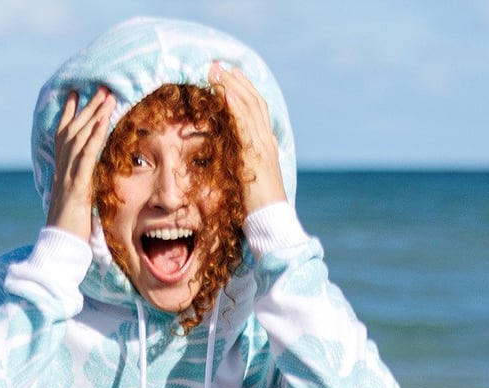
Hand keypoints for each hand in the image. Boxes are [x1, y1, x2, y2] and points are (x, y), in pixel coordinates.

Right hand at [48, 87, 115, 241]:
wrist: (59, 247)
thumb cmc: (70, 229)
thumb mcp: (78, 203)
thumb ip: (83, 187)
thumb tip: (91, 179)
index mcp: (62, 172)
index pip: (63, 137)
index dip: (68, 114)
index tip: (74, 94)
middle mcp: (62, 170)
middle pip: (73, 131)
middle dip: (87, 107)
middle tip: (100, 87)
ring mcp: (68, 177)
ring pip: (79, 138)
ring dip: (93, 115)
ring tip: (107, 97)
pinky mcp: (77, 187)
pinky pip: (86, 157)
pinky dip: (94, 137)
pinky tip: (103, 122)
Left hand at [212, 63, 286, 212]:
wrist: (271, 220)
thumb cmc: (256, 206)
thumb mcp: (247, 178)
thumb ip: (241, 163)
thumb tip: (228, 156)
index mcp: (266, 145)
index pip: (257, 109)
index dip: (243, 90)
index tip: (229, 74)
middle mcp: (267, 141)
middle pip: (254, 102)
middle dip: (236, 81)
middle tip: (218, 65)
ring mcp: (263, 147)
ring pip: (250, 108)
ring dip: (232, 86)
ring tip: (216, 71)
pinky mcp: (255, 155)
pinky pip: (245, 125)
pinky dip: (236, 106)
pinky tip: (225, 93)